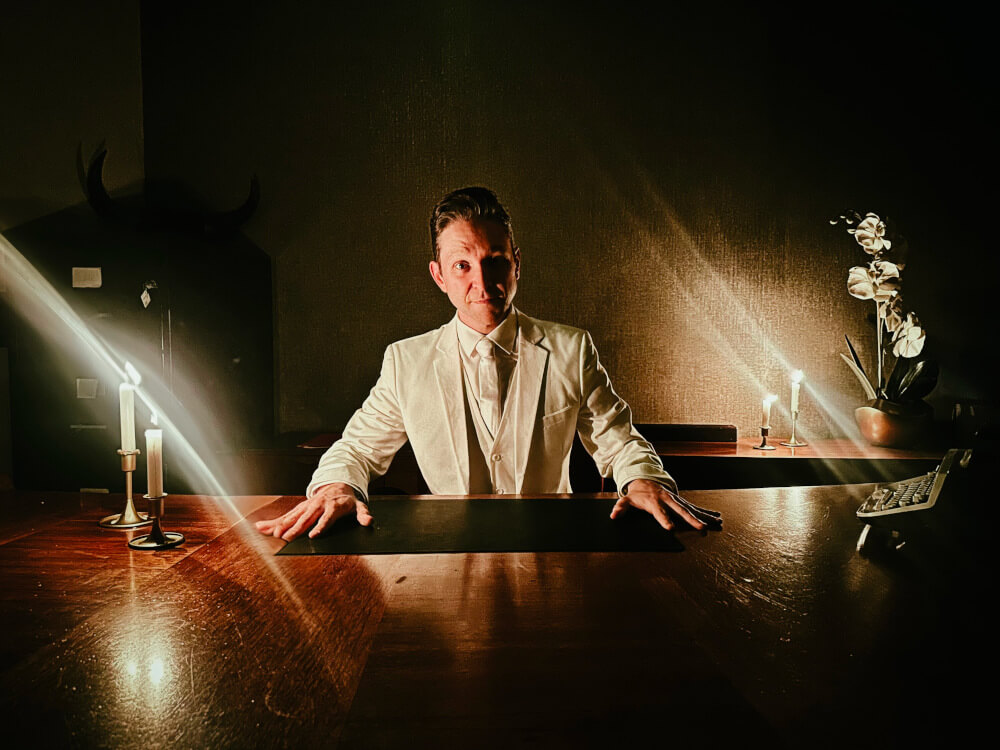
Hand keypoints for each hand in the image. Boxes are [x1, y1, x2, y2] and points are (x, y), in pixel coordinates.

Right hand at [254, 482, 372, 540]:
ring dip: (282, 525)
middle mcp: (317, 505)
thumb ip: (363, 514)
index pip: (327, 517)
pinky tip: (261, 527)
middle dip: (296, 528)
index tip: (313, 535)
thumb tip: (369, 521)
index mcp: (333, 506)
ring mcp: (307, 506)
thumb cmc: (347, 500)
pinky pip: (286, 515)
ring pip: (293, 516)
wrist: (337, 484)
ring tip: (273, 534)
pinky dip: (274, 521)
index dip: (321, 526)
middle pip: (306, 518)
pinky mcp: (299, 508)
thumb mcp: (358, 506)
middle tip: (286, 538)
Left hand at [610, 478, 721, 531]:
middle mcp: (668, 500)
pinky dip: (706, 513)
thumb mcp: (627, 498)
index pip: (660, 512)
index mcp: (655, 501)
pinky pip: (695, 508)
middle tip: (701, 528)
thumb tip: (613, 515)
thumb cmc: (638, 493)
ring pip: (692, 509)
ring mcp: (676, 500)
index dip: (665, 520)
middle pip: (681, 511)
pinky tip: (717, 518)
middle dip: (691, 520)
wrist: (647, 480)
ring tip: (716, 524)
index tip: (671, 528)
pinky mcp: (681, 502)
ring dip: (704, 517)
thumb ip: (621, 507)